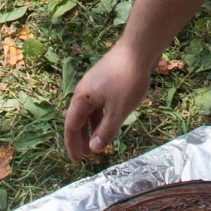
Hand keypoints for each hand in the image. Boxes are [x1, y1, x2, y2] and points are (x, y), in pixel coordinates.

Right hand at [64, 38, 153, 162]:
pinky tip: (109, 122)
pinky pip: (98, 103)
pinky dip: (100, 116)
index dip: (72, 144)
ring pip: (89, 110)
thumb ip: (106, 131)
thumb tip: (94, 148)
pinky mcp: (106, 80)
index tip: (77, 160)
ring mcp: (95, 83)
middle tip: (86, 155)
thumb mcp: (119, 110)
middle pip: (78, 118)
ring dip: (92, 128)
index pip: (71, 126)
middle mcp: (84, 90)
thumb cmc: (128, 80)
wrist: (138, 50)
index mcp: (82, 97)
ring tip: (98, 142)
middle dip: (81, 138)